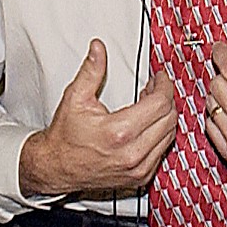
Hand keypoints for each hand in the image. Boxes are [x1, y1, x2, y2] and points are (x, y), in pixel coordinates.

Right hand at [18, 41, 177, 197]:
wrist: (56, 167)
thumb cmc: (65, 136)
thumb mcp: (75, 98)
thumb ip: (91, 71)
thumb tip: (99, 48)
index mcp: (119, 133)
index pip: (160, 104)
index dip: (163, 85)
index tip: (158, 78)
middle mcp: (133, 154)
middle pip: (169, 118)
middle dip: (165, 99)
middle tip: (153, 88)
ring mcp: (138, 169)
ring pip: (170, 135)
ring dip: (164, 117)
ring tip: (149, 105)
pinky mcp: (140, 177)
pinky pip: (162, 151)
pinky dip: (160, 135)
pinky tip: (147, 125)